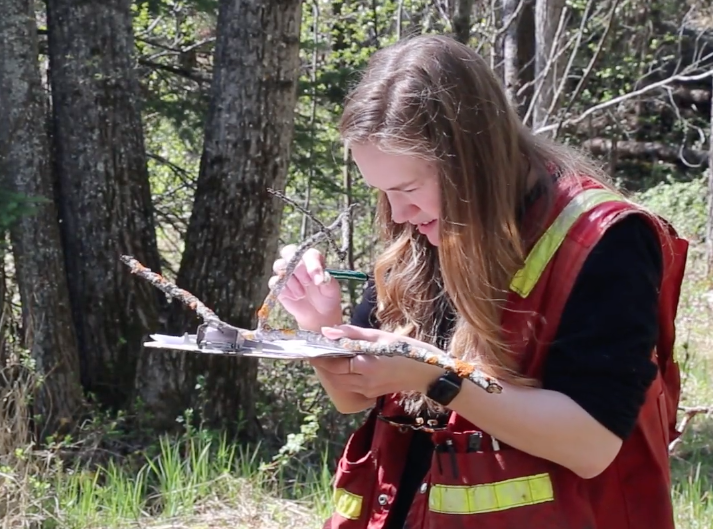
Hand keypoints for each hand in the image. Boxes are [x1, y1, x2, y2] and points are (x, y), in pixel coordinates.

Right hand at [268, 244, 342, 330]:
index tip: (318, 281)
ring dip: (291, 281)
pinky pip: (273, 281)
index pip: (308, 254)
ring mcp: (286, 272)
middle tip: (307, 282)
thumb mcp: (331, 289)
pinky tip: (295, 297)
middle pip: (288, 252)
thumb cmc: (326, 296)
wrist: (317, 313)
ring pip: (279, 265)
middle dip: (297, 267)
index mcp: (313, 258)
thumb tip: (320, 279)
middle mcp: (297, 261)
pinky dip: (284, 290)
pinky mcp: (278, 284)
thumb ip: (327, 281)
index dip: (312, 265)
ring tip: (302, 294)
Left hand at [309, 325, 443, 398]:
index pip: (333, 364)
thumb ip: (351, 334)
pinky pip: (348, 387)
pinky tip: (341, 365)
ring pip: (338, 384)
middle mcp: (363, 382)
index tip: (309, 346)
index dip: (319, 356)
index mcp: (366, 367)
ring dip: (329, 372)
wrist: (427, 374)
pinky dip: (340, 377)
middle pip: (333, 376)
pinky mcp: (370, 394)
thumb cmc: (406, 350)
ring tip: (325, 357)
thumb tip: (327, 331)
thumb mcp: (380, 336)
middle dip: (322, 365)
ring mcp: (366, 391)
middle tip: (315, 350)